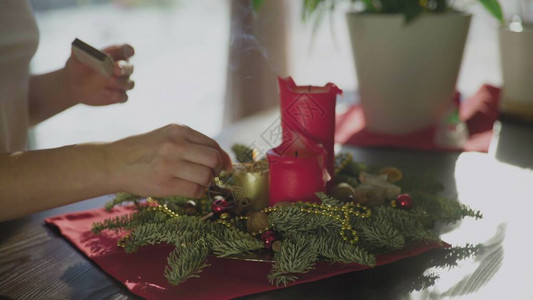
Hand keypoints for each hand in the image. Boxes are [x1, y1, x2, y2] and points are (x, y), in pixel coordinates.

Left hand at [65, 44, 134, 105]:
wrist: (74, 86)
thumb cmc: (77, 68)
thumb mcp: (76, 58)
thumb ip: (79, 51)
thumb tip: (80, 47)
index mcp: (115, 55)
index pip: (126, 50)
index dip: (128, 50)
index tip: (127, 51)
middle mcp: (122, 68)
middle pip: (129, 68)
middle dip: (124, 68)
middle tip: (116, 69)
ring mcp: (122, 83)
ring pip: (129, 83)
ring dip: (121, 83)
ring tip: (109, 81)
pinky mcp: (119, 96)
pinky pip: (123, 97)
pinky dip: (118, 96)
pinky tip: (107, 93)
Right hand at [106, 124, 232, 197]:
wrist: (114, 163)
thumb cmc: (145, 151)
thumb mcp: (168, 137)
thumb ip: (194, 144)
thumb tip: (226, 160)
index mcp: (179, 130)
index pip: (213, 145)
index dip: (221, 158)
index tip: (222, 166)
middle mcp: (176, 144)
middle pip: (214, 159)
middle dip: (216, 170)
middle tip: (209, 175)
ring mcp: (170, 164)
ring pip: (206, 176)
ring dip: (206, 182)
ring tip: (196, 182)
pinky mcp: (165, 183)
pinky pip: (195, 190)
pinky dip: (198, 192)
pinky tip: (188, 189)